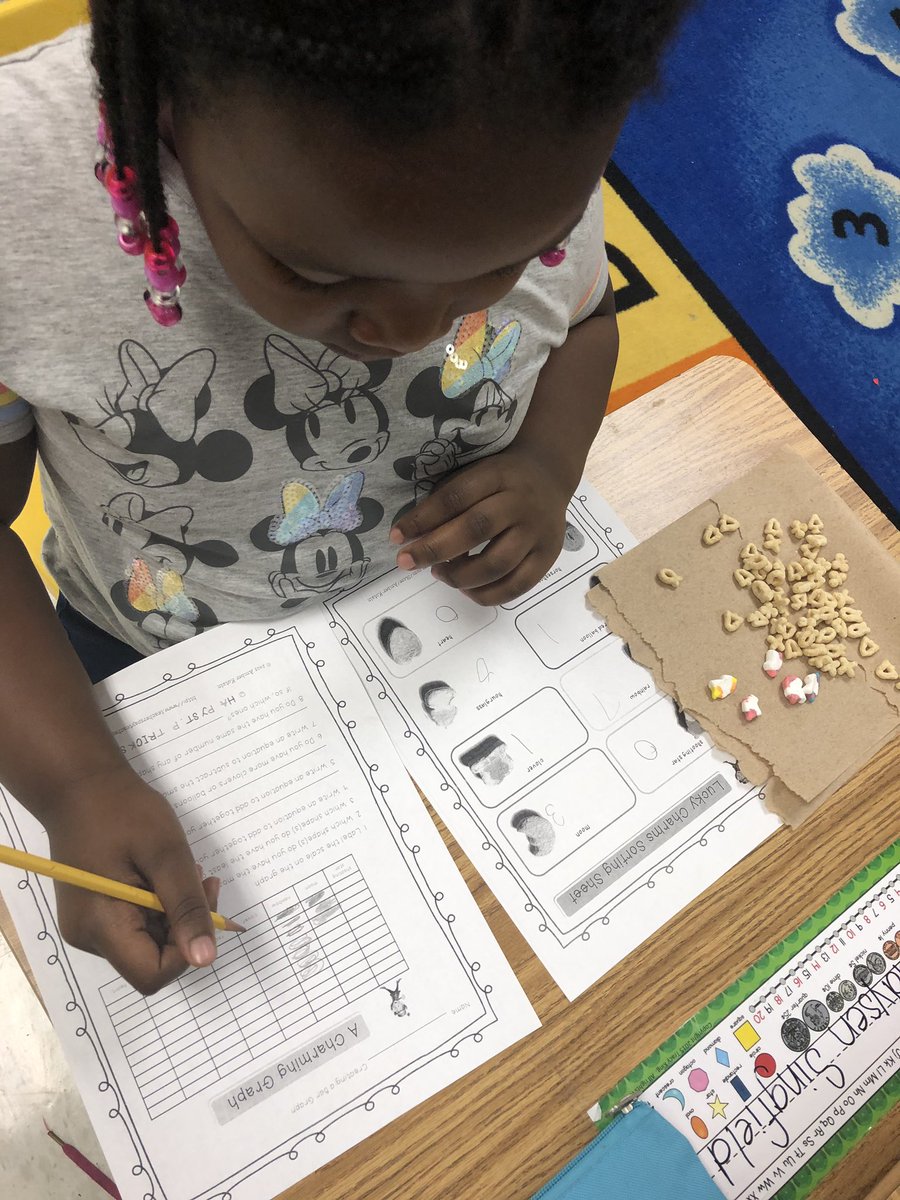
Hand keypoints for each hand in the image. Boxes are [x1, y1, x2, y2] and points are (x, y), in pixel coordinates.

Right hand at [47, 765, 219, 993]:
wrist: (80, 785)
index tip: (202, 901)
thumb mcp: (166, 854)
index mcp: (101, 925)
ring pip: (144, 943)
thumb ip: (186, 908)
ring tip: (177, 871)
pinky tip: (159, 875)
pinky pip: (132, 926)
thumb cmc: (122, 811)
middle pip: (149, 960)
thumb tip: (205, 959)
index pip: (152, 974)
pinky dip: (155, 907)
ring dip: (172, 914)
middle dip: (183, 926)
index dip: (186, 950)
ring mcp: (87, 926)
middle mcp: (88, 937)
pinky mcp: (92, 913)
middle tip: (198, 879)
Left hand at [390, 443, 570, 604]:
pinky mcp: (548, 556)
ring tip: (439, 573)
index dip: (422, 519)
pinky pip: (516, 586)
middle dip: (434, 550)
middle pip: (475, 530)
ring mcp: (538, 532)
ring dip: (459, 576)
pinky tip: (467, 589)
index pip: (454, 497)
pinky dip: (486, 594)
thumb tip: (411, 537)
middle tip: (407, 561)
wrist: (549, 475)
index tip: (396, 536)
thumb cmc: (499, 477)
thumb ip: (447, 499)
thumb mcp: (475, 473)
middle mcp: (520, 502)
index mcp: (497, 475)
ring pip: (496, 564)